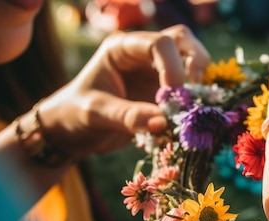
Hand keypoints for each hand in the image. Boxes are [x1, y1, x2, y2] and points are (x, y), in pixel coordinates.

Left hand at [38, 25, 208, 160]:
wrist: (70, 132)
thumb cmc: (75, 115)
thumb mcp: (96, 114)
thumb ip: (128, 116)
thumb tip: (163, 123)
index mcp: (122, 48)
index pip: (159, 44)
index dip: (173, 67)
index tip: (172, 97)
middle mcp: (142, 54)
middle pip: (182, 40)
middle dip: (195, 61)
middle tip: (193, 92)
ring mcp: (155, 72)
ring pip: (191, 58)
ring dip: (198, 78)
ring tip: (192, 103)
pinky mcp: (163, 92)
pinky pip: (188, 87)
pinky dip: (195, 98)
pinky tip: (188, 115)